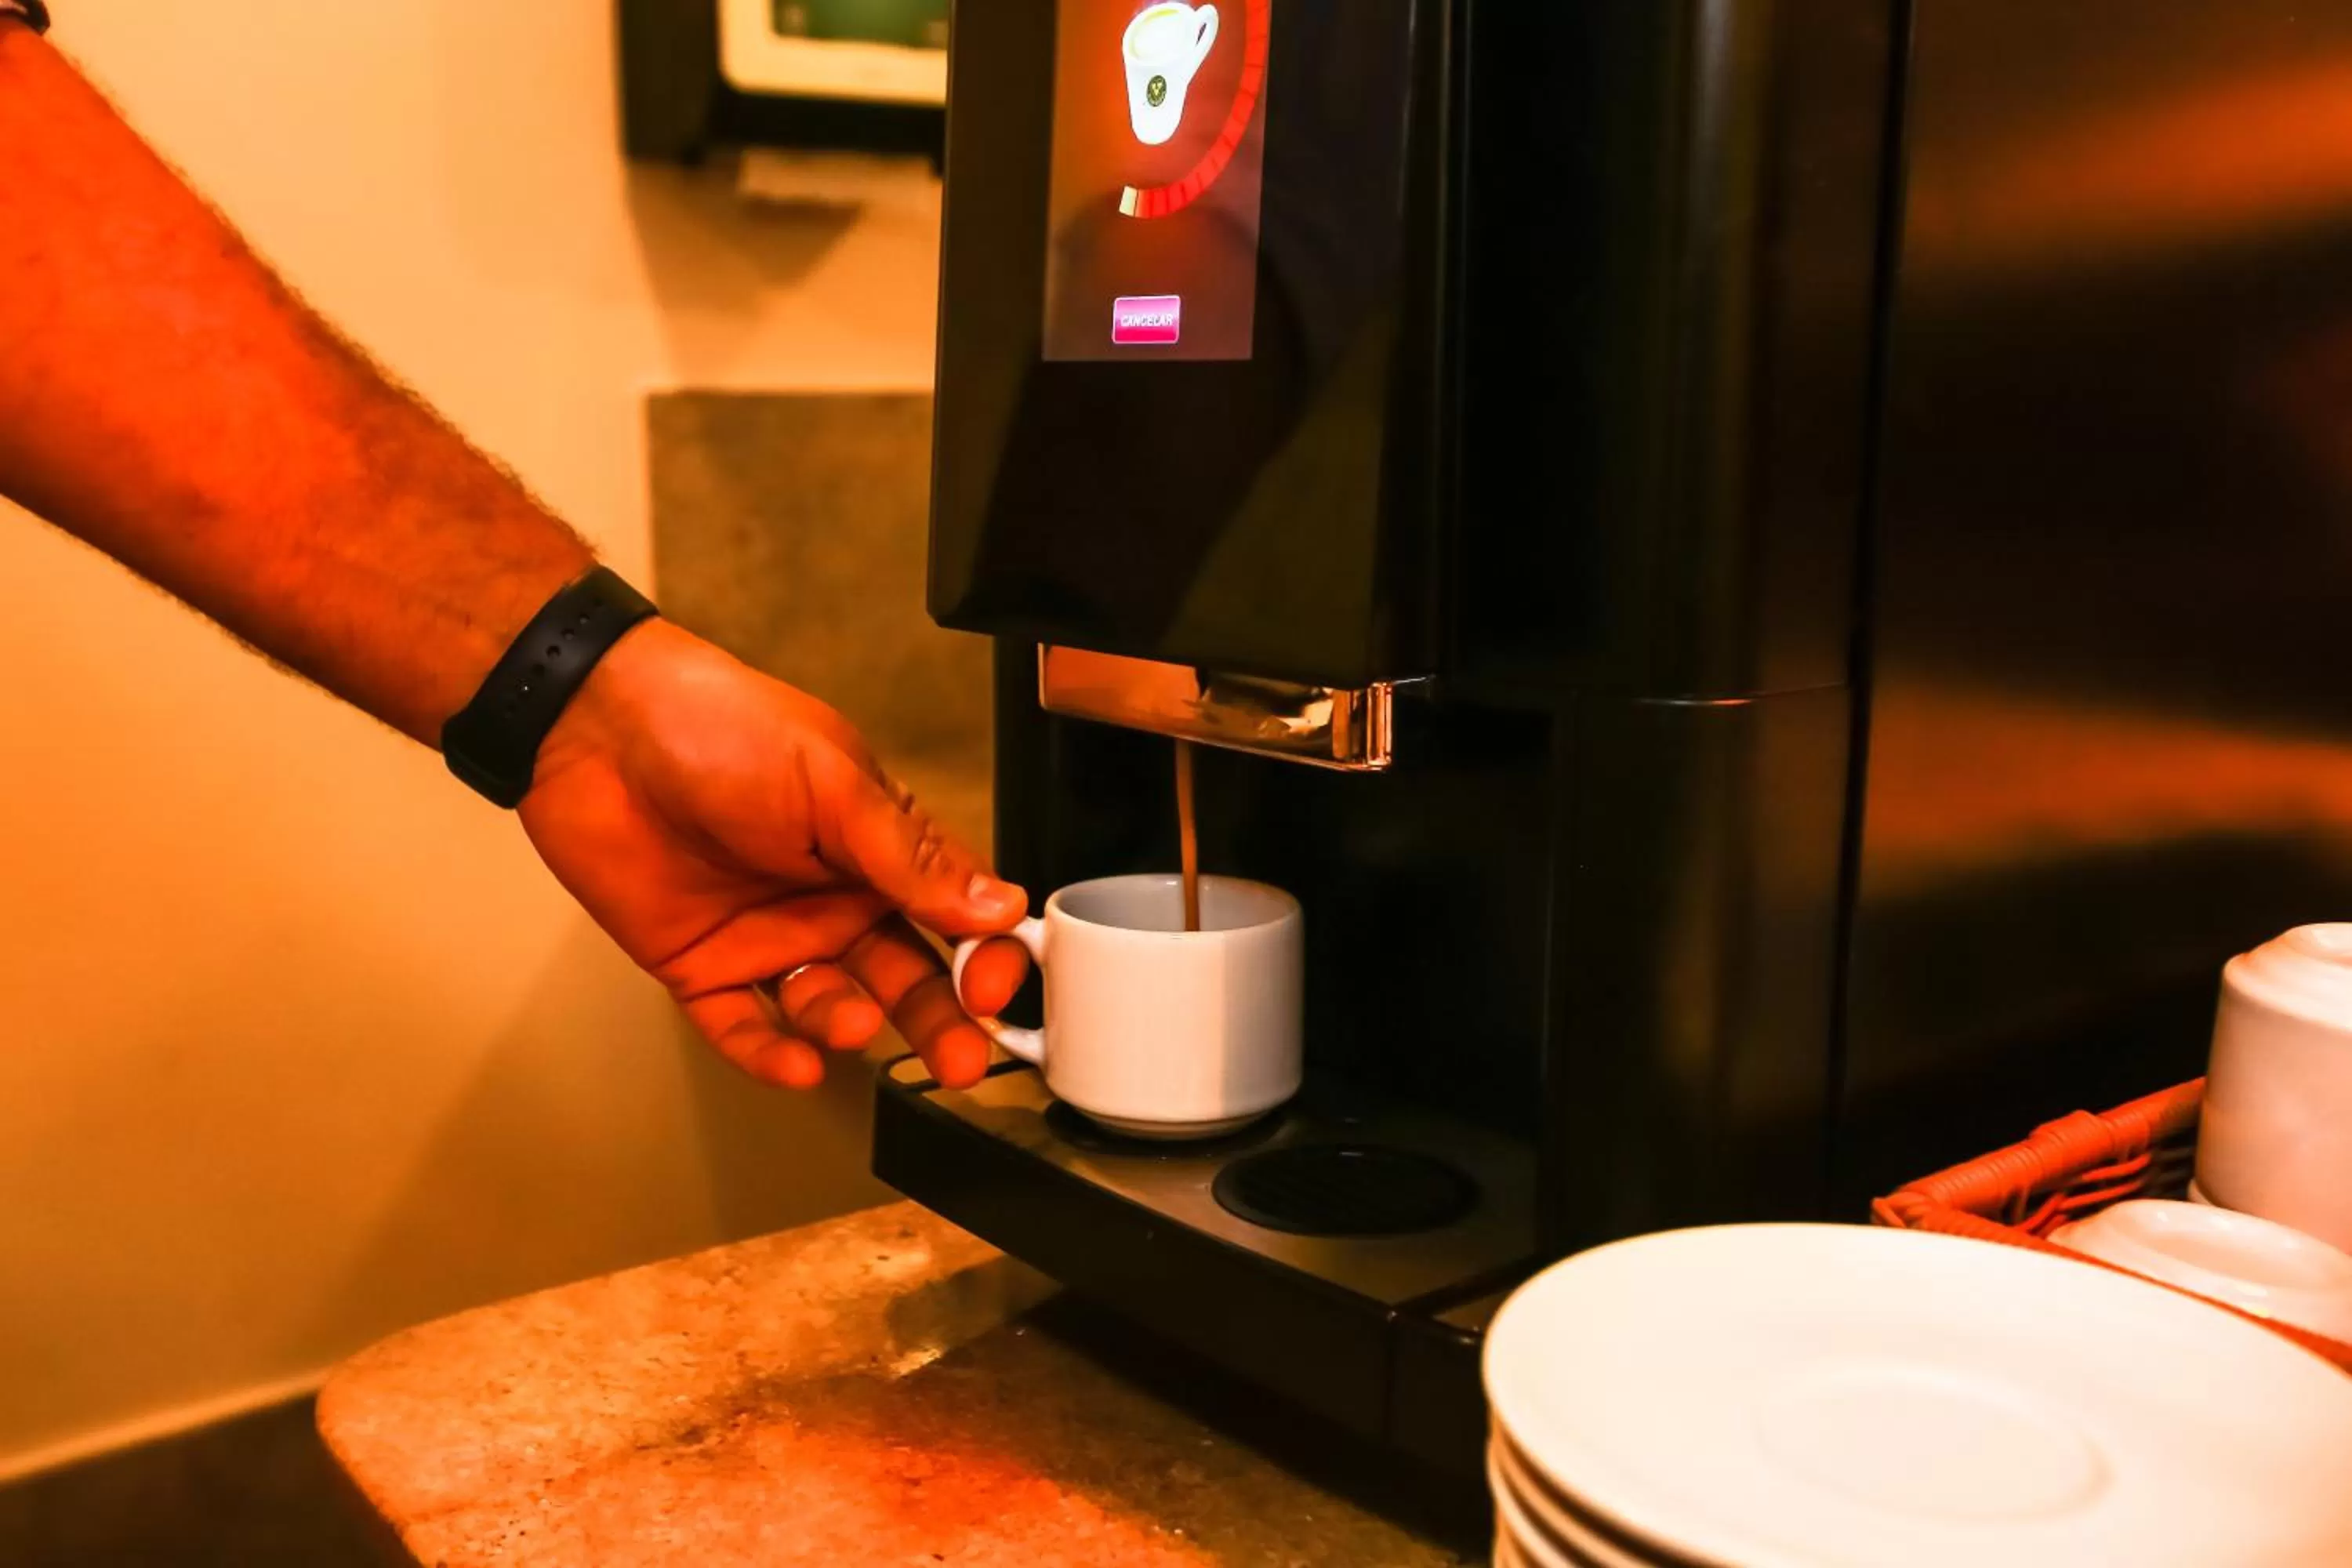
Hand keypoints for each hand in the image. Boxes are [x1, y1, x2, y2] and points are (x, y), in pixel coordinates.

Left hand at [514, 619, 1033, 1088]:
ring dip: (850, 1023)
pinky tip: (798, 1065)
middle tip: (965, 1060)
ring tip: (853, 1022)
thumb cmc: (721, 728)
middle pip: (905, 975)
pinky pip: (744, 1027)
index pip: (955, 913)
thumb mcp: (833, 784)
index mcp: (878, 844)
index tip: (995, 984)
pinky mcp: (702, 965)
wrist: (596, 728)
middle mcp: (832, 896)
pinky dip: (772, 1055)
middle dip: (941, 1020)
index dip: (984, 953)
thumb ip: (910, 857)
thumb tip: (998, 907)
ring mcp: (768, 934)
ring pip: (830, 1005)